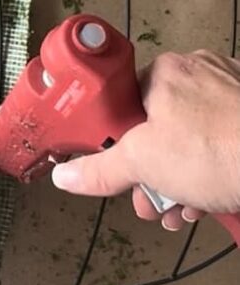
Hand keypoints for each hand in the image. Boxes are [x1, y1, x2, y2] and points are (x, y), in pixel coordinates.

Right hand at [52, 50, 239, 230]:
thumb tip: (63, 177)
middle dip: (156, 174)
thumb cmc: (213, 150)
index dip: (122, 147)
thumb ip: (101, 170)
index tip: (125, 178)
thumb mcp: (144, 163)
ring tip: (185, 213)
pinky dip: (216, 170)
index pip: (128, 105)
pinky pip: (225, 139)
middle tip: (156, 207)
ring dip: (184, 181)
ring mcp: (234, 90)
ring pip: (196, 138)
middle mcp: (200, 71)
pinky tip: (213, 202)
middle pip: (162, 126)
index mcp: (165, 71)